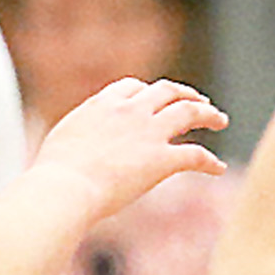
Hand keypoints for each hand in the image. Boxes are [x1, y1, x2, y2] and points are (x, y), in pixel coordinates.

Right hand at [33, 75, 226, 218]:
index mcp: (103, 104)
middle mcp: (130, 111)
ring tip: (220, 120)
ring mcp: (148, 133)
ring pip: (190, 113)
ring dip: (208, 115)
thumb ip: (77, 135)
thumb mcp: (61, 141)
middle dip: (185, 94)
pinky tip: (218, 168)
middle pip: (167, 91)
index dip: (147, 91)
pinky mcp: (162, 159)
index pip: (132, 87)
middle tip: (198, 102)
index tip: (155, 99)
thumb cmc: (53, 174)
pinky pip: (195, 155)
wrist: (64, 187)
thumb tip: (73, 149)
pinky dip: (210, 162)